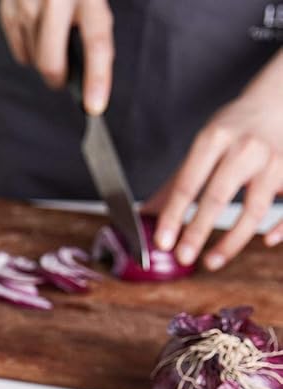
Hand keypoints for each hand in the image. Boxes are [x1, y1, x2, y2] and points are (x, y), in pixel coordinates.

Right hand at [0, 0, 113, 113]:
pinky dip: (29, 51)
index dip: (96, 78)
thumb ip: (93, 27)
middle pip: (51, 63)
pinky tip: (37, 31)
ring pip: (34, 60)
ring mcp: (26, 2)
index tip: (94, 107)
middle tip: (65, 78)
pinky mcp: (8, 8)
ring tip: (53, 37)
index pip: (95, 42)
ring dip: (45, 60)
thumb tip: (91, 75)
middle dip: (59, 79)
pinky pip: (19, 51)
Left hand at [149, 50, 282, 269]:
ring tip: (211, 261)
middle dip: (198, 231)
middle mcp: (245, 148)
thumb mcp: (202, 146)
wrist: (275, 102)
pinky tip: (266, 241)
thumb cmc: (233, 130)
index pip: (188, 183)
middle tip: (183, 257)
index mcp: (215, 138)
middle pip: (219, 196)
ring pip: (255, 209)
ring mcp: (274, 160)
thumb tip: (145, 217)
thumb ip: (177, 183)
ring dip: (232, 241)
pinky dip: (281, 227)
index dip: (173, 216)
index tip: (162, 242)